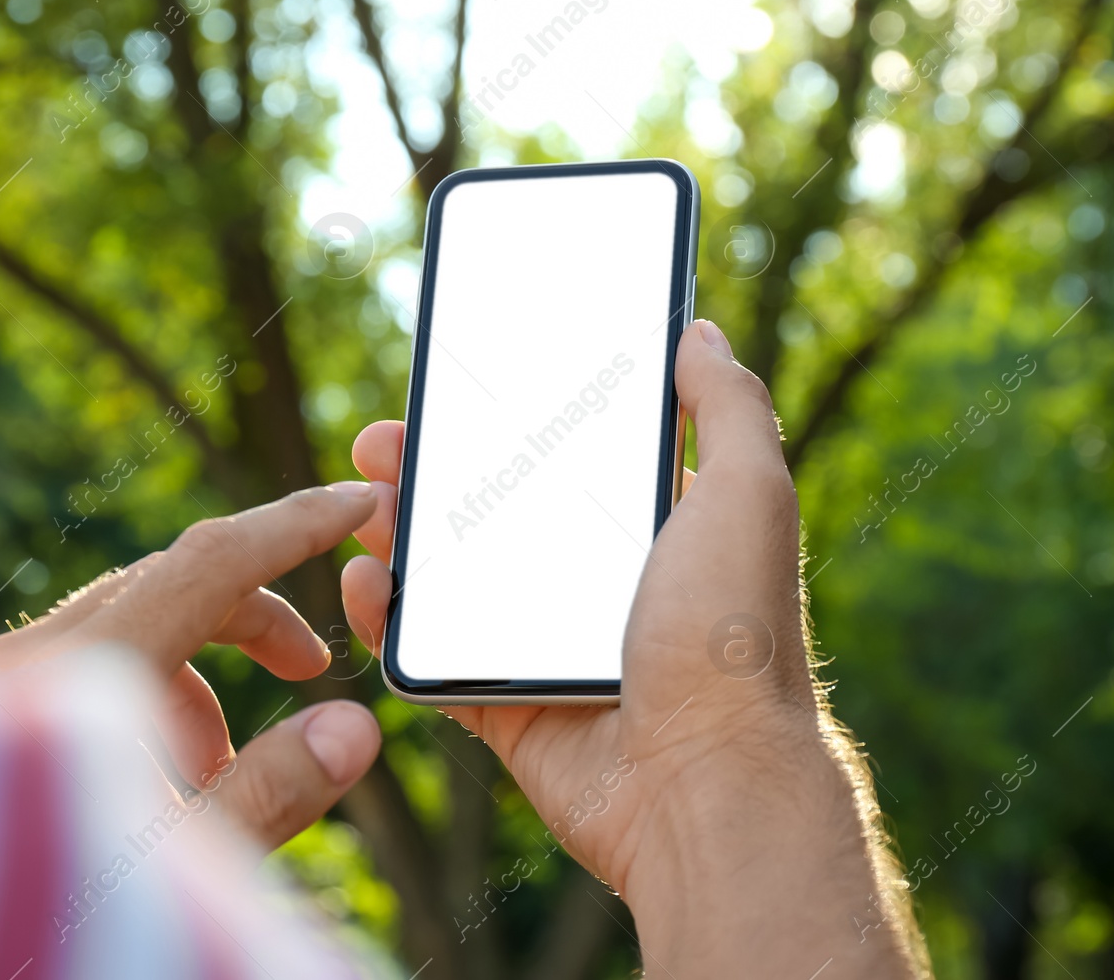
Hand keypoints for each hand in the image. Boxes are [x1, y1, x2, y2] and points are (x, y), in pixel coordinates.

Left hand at [0, 483, 383, 848]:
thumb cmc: (35, 929)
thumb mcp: (174, 870)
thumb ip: (269, 793)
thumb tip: (354, 729)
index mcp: (78, 681)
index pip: (210, 564)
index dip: (295, 527)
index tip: (358, 501)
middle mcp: (24, 660)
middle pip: (170, 583)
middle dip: (254, 620)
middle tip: (314, 668)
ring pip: (124, 624)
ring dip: (197, 675)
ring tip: (225, 771)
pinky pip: (80, 662)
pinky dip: (141, 696)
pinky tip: (156, 784)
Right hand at [344, 320, 922, 977]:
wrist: (708, 782)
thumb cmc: (736, 636)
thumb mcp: (750, 494)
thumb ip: (729, 408)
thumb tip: (699, 332)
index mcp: (655, 531)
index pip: (570, 460)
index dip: (511, 419)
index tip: (458, 384)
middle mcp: (600, 586)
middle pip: (498, 513)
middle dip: (436, 471)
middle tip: (383, 441)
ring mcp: (550, 649)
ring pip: (455, 581)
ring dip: (403, 536)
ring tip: (363, 499)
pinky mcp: (511, 709)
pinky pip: (435, 659)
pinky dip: (392, 621)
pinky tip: (369, 581)